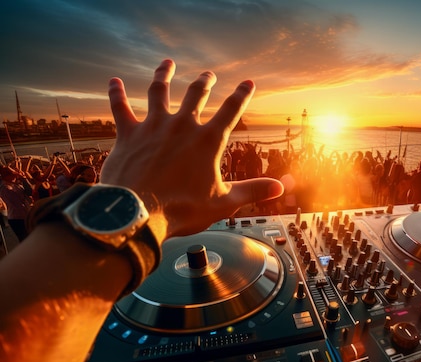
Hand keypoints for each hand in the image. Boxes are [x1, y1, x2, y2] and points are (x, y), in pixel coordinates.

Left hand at [99, 59, 283, 242]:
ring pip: (159, 92)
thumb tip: (280, 187)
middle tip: (209, 74)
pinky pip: (120, 108)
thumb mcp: (224, 203)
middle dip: (205, 82)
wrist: (138, 213)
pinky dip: (117, 94)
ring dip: (164, 75)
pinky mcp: (128, 134)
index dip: (242, 95)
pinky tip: (115, 82)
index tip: (249, 83)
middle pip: (196, 95)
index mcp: (207, 141)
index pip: (231, 111)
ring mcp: (153, 127)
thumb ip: (252, 191)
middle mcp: (181, 126)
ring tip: (167, 63)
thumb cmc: (181, 209)